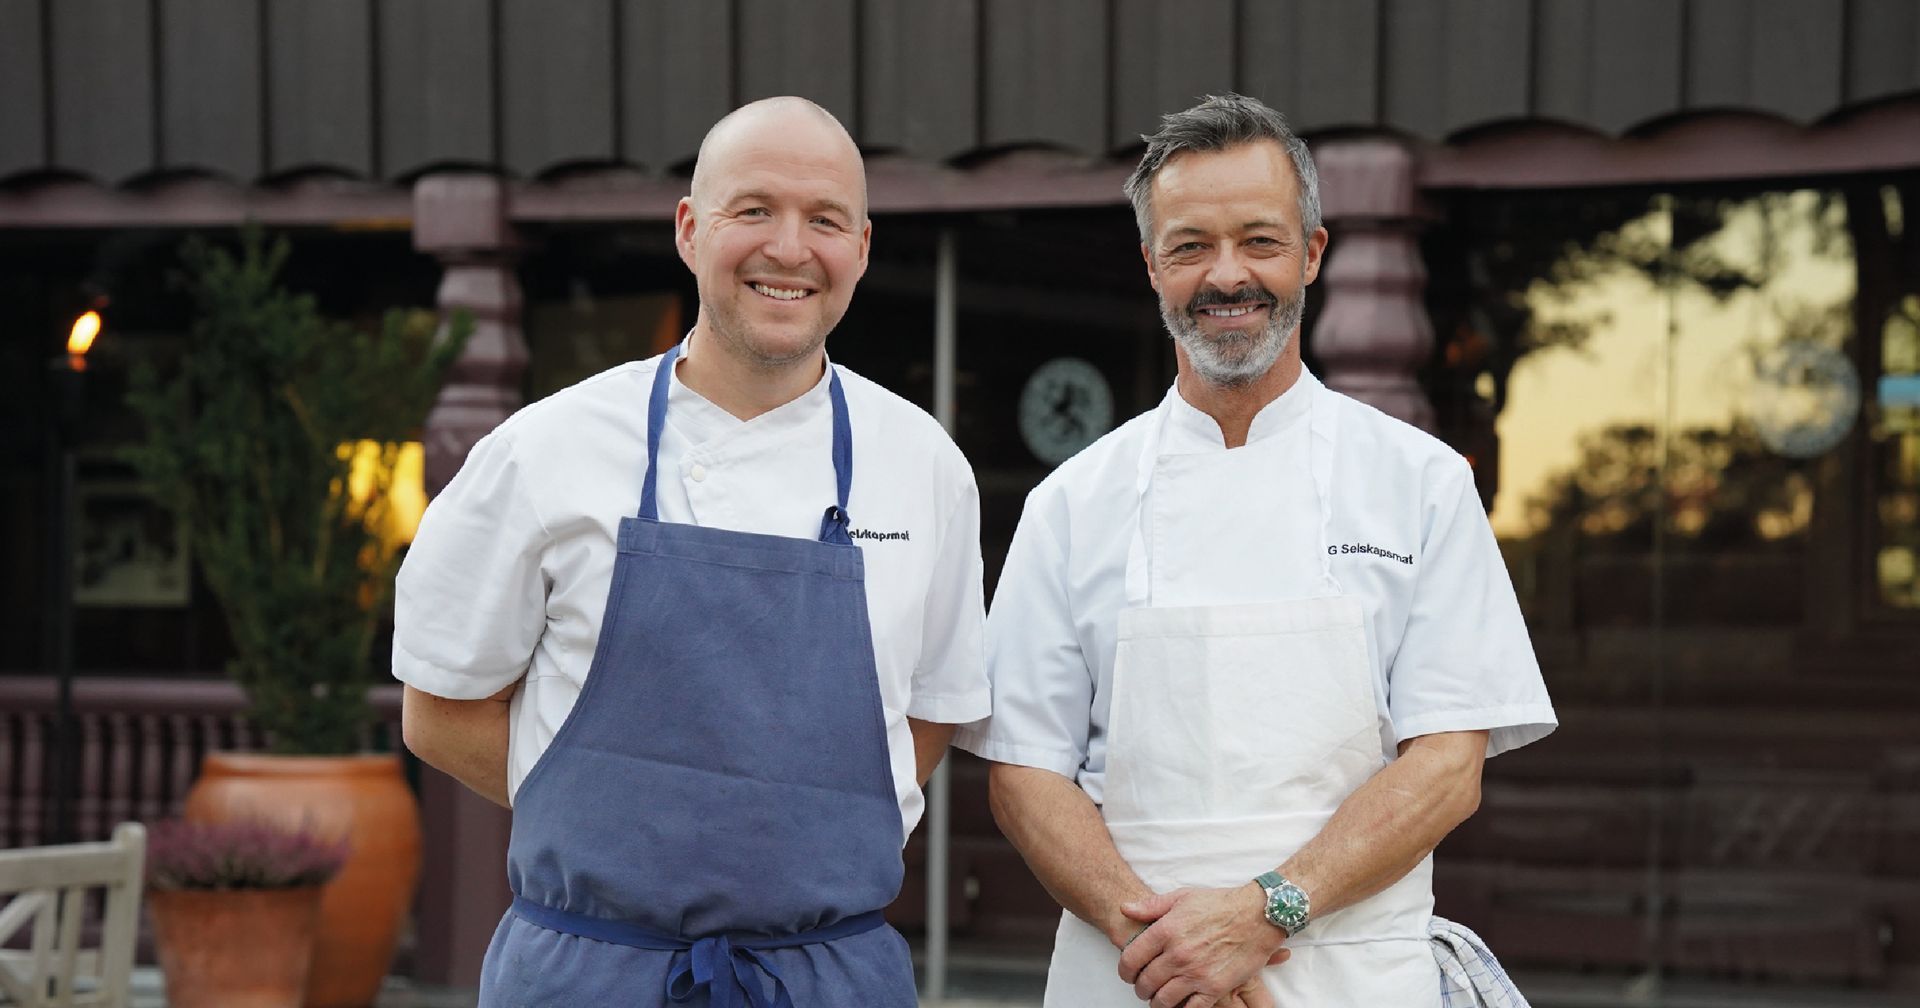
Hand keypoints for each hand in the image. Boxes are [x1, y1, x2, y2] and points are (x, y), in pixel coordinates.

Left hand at [1116, 884, 1289, 1007]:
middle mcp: (1177, 955)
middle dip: (1140, 988)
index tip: (1128, 974)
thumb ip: (1151, 906)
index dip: (1124, 970)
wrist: (1256, 916)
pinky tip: (1181, 1003)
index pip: (1130, 959)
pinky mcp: (1215, 988)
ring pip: (1163, 1000)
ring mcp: (1196, 973)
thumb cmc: (1220, 904)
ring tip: (1159, 998)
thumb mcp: (1182, 897)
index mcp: (1165, 931)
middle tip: (1144, 987)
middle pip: (1145, 983)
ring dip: (1157, 1002)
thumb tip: (1125, 908)